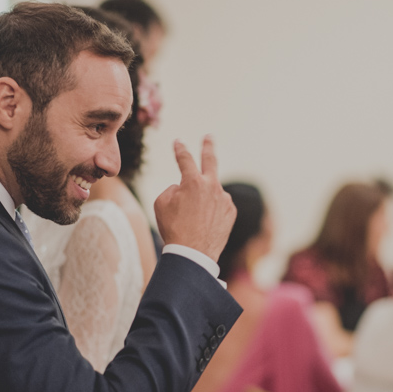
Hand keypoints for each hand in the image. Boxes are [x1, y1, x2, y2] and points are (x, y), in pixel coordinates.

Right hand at [154, 136, 235, 261]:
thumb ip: (172, 189)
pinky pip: (218, 206)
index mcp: (193, 181)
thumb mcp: (161, 204)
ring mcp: (224, 199)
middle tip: (209, 137)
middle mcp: (212, 186)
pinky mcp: (231, 212)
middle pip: (210, 160)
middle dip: (208, 147)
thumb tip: (183, 188)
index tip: (179, 142)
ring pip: (211, 192)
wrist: (193, 254)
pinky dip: (211, 211)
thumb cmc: (173, 229)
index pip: (185, 159)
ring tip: (194, 218)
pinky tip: (204, 223)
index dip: (180, 149)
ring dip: (203, 200)